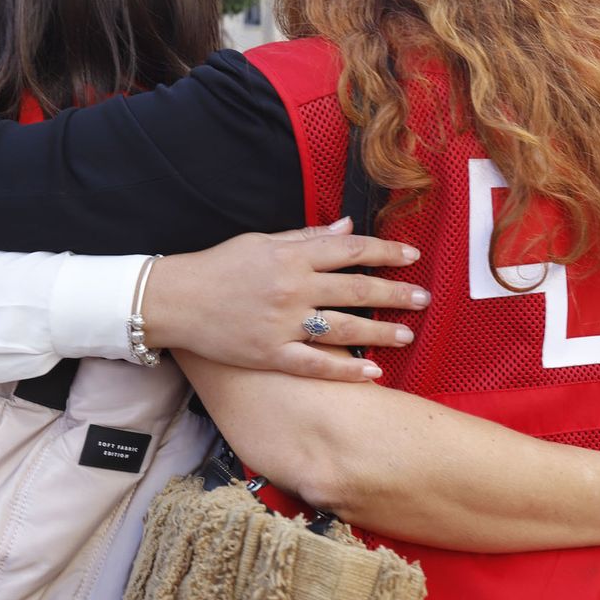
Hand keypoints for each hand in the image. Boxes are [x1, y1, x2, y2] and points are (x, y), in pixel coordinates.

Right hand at [142, 218, 430, 382]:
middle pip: (356, 289)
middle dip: (395, 293)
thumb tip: (348, 226)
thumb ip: (307, 237)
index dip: (385, 251)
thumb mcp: (262, 242)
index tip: (412, 256)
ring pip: (344, 328)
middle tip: (424, 298)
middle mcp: (292, 288)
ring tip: (407, 334)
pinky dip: (346, 371)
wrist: (175, 300)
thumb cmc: (219, 266)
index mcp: (291, 256)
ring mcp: (282, 324)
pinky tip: (373, 373)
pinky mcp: (271, 354)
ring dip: (380, 331)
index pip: (350, 249)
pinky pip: (316, 365)